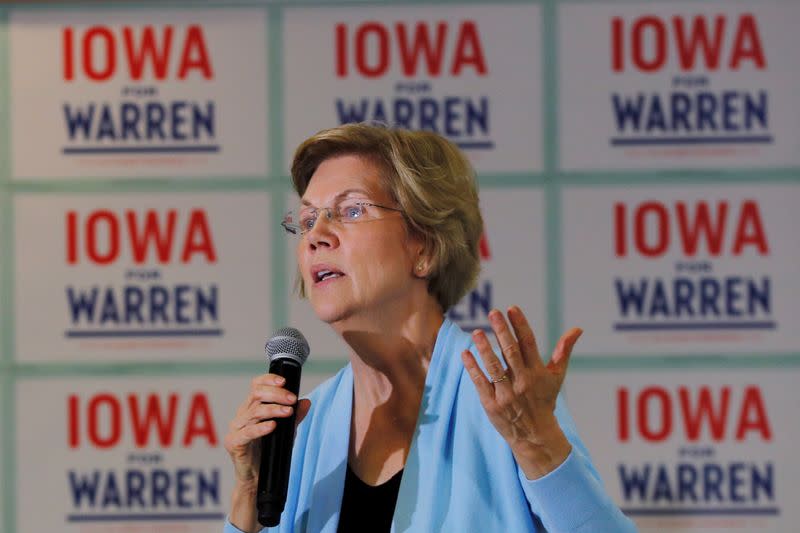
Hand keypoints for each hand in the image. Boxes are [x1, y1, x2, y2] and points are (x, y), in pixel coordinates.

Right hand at [224, 373, 311, 486]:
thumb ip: (295, 417)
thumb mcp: (286, 432)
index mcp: (251, 408)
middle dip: (276, 394)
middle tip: (292, 400)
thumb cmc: (270, 452)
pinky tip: (273, 426)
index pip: (256, 386)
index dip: (268, 380)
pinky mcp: (234, 443)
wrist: (257, 479)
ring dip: (274, 409)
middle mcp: (242, 415)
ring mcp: (236, 428)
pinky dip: (261, 428)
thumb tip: (306, 402)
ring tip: (289, 412)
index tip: (285, 381)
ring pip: (254, 411)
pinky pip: (247, 432)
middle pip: (256, 395)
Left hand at [461, 306, 581, 478]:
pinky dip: (473, 368)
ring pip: (494, 367)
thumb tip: (577, 329)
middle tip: (493, 312)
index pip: (528, 344)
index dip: (520, 325)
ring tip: (477, 331)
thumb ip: (563, 351)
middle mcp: (522, 382)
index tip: (512, 308)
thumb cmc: (544, 401)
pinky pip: (480, 383)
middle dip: (502, 331)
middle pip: (511, 352)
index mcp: (537, 372)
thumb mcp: (556, 377)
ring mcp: (506, 394)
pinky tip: (466, 353)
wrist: (535, 436)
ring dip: (485, 348)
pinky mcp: (492, 404)